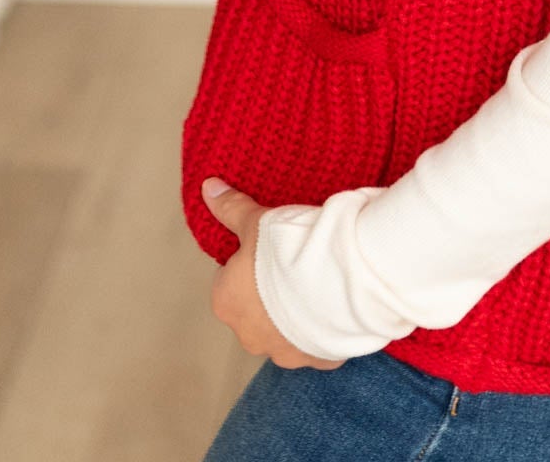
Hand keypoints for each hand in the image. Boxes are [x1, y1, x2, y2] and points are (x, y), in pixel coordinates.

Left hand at [201, 177, 346, 370]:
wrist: (341, 279)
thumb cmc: (290, 250)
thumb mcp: (257, 221)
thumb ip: (231, 208)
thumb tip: (208, 188)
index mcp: (226, 302)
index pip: (230, 280)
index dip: (251, 261)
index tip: (273, 248)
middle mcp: (248, 335)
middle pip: (256, 308)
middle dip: (273, 291)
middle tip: (297, 261)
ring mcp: (284, 352)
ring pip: (286, 330)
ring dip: (299, 312)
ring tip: (321, 280)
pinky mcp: (318, 361)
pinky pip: (318, 343)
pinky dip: (325, 327)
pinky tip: (338, 303)